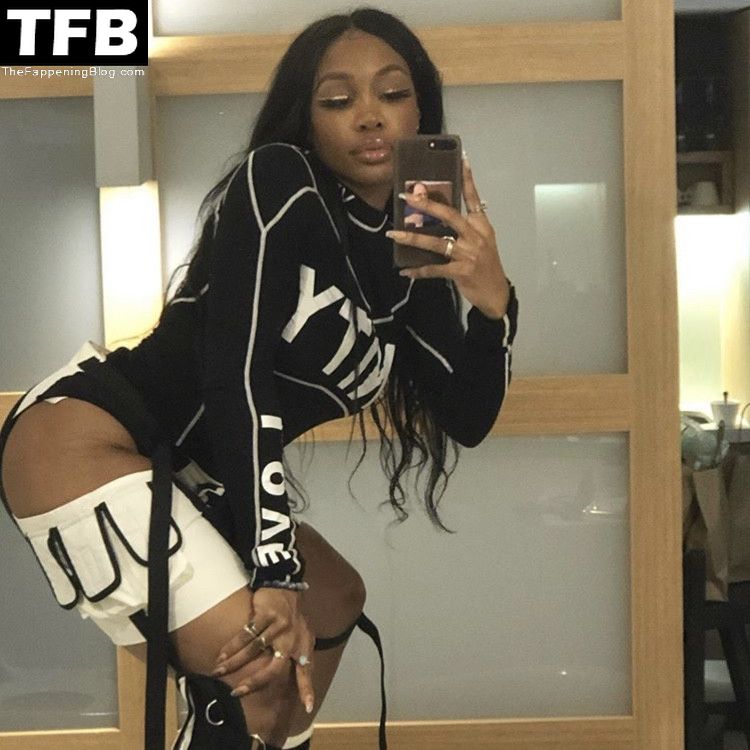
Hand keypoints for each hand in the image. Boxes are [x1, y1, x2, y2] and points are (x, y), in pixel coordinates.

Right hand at [212, 587, 315, 713]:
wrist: (286, 585)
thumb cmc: (293, 614)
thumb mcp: (302, 634)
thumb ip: (298, 654)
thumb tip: (297, 673)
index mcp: (302, 645)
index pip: (306, 670)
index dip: (307, 689)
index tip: (307, 708)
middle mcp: (292, 638)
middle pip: (273, 667)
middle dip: (255, 682)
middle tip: (238, 692)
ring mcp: (279, 626)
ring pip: (253, 650)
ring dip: (234, 662)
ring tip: (219, 672)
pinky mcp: (266, 614)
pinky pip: (246, 634)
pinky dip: (232, 645)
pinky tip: (222, 653)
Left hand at [386, 155, 509, 319]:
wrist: (496, 293)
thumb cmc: (486, 265)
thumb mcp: (482, 242)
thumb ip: (465, 228)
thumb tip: (440, 215)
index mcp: (481, 226)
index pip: (474, 198)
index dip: (468, 178)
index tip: (462, 158)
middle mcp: (475, 236)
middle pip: (449, 215)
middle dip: (427, 205)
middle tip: (408, 196)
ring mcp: (468, 254)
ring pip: (436, 242)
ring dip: (412, 238)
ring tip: (394, 234)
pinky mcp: (460, 272)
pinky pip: (434, 269)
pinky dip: (418, 270)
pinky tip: (405, 271)